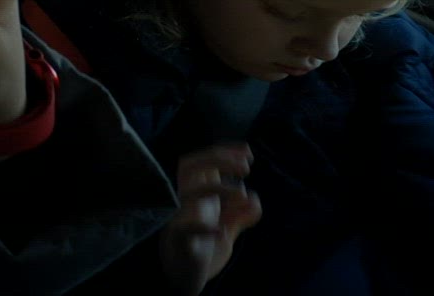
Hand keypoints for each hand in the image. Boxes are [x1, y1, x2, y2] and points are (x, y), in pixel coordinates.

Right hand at [160, 143, 262, 294]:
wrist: (185, 280)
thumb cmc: (203, 250)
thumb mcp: (227, 231)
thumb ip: (241, 215)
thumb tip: (255, 199)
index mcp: (197, 196)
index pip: (204, 163)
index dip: (224, 152)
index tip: (248, 152)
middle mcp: (185, 202)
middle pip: (190, 167)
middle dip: (217, 159)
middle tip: (247, 166)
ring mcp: (180, 219)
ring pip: (187, 193)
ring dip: (216, 188)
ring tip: (243, 195)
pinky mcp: (178, 240)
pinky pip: (184, 228)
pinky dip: (202, 227)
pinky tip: (221, 230)